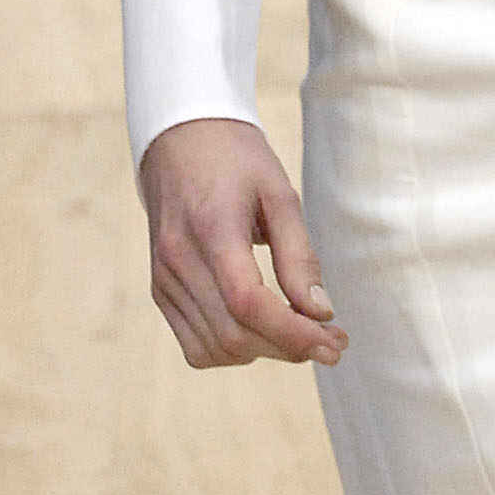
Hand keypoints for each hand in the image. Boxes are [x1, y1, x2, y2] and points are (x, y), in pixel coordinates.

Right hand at [140, 117, 348, 369]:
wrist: (180, 141)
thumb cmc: (236, 162)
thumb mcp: (280, 194)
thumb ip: (299, 255)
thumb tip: (320, 313)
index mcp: (212, 229)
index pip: (248, 303)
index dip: (294, 333)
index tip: (334, 341)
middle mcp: (178, 260)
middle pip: (235, 333)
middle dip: (290, 348)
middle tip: (332, 340)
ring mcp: (164, 279)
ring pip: (215, 348)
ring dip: (264, 353)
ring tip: (300, 334)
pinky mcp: (160, 291)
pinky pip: (196, 345)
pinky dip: (233, 350)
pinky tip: (261, 331)